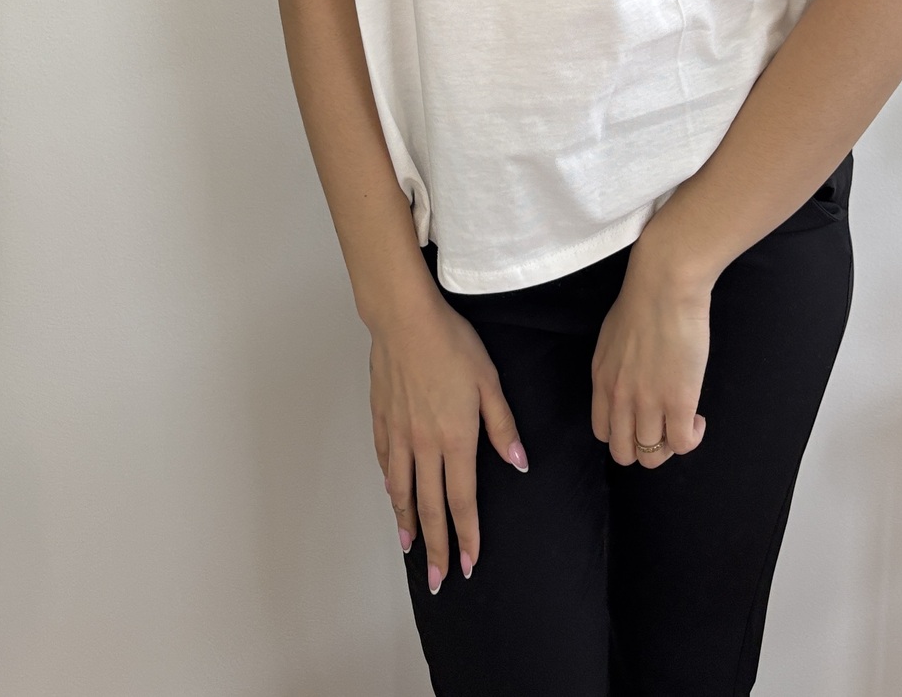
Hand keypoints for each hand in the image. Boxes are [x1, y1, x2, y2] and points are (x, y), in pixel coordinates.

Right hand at [369, 295, 529, 592]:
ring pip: (401, 490)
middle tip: (437, 580)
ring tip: (410, 547)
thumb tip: (519, 465)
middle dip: (436, 546)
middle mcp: (424, 446)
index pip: (462, 500)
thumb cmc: (453, 345)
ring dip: (407, 521)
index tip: (467, 564)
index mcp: (455, 440)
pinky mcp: (382, 419)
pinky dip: (389, 484)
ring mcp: (399, 435)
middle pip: (430, 506)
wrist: (405, 321)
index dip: (466, 536)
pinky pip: (385, 461)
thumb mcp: (490, 382)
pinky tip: (392, 494)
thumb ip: (503, 427)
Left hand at [590, 247, 709, 465]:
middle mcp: (619, 398)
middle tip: (664, 425)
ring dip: (669, 445)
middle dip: (645, 447)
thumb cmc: (644, 300)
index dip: (625, 432)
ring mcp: (648, 403)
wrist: (665, 285)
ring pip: (651, 456)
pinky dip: (692, 438)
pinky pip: (682, 443)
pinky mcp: (678, 402)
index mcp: (602, 381)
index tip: (644, 417)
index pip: (603, 432)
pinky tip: (698, 418)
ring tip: (684, 421)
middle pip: (623, 453)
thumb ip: (617, 366)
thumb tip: (632, 379)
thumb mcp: (613, 338)